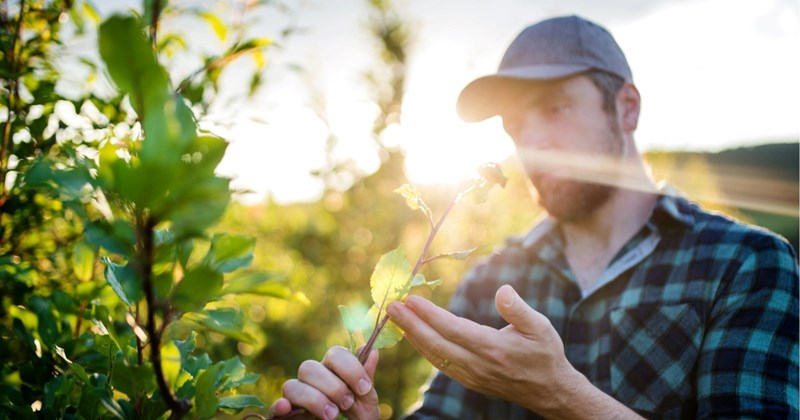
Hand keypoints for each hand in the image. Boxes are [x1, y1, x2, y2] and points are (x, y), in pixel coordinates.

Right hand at [269, 346, 379, 419]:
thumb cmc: (357, 418)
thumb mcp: (366, 402)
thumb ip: (367, 379)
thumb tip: (372, 350)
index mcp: (332, 371)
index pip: (334, 354)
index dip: (350, 368)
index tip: (364, 388)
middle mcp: (311, 381)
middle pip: (309, 367)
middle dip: (332, 386)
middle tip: (347, 403)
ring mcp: (296, 399)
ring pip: (291, 386)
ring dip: (313, 399)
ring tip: (332, 416)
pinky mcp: (286, 416)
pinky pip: (274, 408)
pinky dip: (279, 406)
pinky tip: (286, 408)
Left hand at [386, 285, 585, 415]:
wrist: (550, 391)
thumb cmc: (545, 354)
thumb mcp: (541, 327)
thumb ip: (518, 309)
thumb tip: (502, 290)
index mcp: (493, 348)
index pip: (453, 329)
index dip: (429, 315)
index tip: (411, 299)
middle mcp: (478, 364)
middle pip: (436, 343)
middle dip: (411, 324)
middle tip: (391, 306)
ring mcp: (471, 375)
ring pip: (434, 356)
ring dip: (413, 336)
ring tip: (396, 318)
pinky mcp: (469, 380)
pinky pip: (440, 364)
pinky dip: (424, 349)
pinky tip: (414, 336)